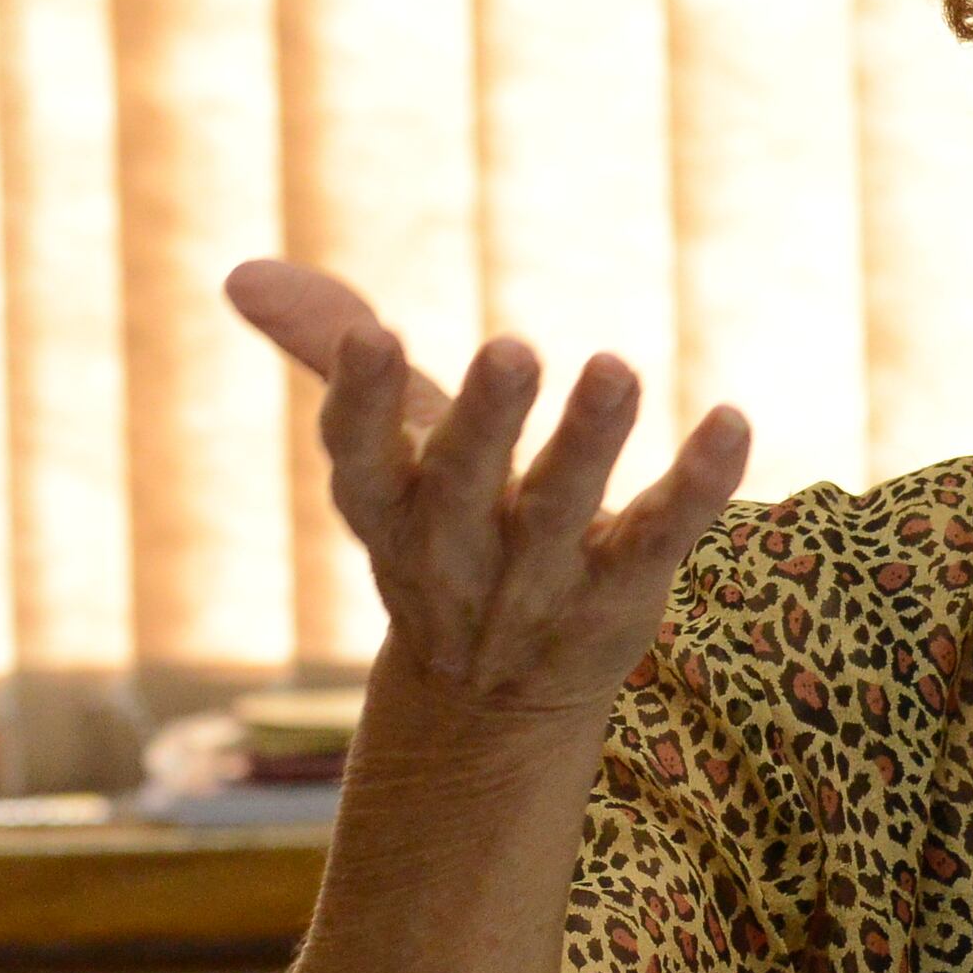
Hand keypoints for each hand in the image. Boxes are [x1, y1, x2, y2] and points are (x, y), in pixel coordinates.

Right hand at [225, 261, 752, 727]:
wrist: (491, 702)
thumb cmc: (434, 530)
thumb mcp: (384, 451)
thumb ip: (328, 353)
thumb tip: (242, 270)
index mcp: (386, 507)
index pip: (359, 456)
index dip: (359, 401)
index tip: (369, 336)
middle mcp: (455, 550)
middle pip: (463, 484)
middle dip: (485, 421)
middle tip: (511, 350)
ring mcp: (541, 582)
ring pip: (562, 512)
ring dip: (588, 443)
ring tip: (614, 368)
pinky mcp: (621, 599)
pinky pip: (660, 541)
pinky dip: (696, 487)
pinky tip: (730, 423)